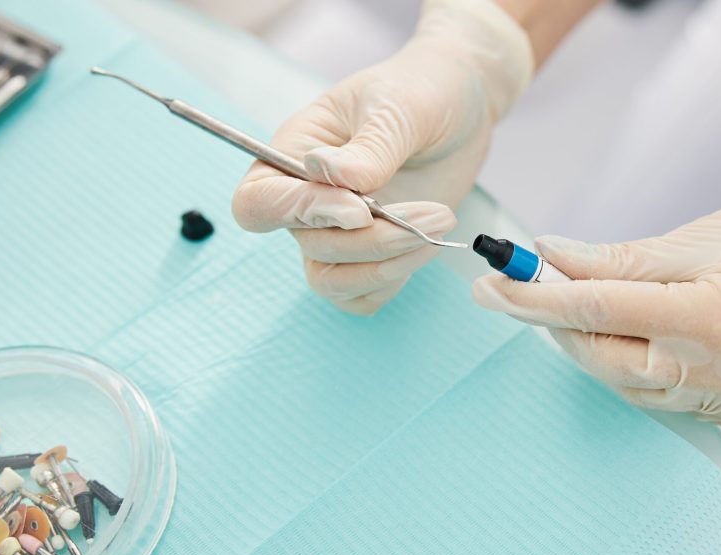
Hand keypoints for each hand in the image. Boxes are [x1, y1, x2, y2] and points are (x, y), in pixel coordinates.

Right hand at [231, 0, 531, 313]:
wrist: (461, 105)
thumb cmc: (421, 91)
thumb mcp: (398, 109)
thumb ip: (368, 148)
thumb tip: (329, 174)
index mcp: (294, 152)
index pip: (260, 202)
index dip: (301, 214)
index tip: (362, 209)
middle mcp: (307, 199)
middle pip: (310, 246)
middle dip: (373, 240)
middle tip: (433, 214)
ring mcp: (338, 231)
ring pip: (332, 280)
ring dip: (387, 266)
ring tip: (439, 225)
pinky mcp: (372, 253)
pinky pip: (359, 296)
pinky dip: (390, 284)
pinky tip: (426, 248)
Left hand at [473, 160, 720, 431]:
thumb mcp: (694, 236)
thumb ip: (614, 259)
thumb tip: (545, 259)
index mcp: (720, 315)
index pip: (602, 312)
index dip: (537, 299)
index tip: (490, 287)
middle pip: (610, 361)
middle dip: (560, 328)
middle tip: (526, 294)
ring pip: (636, 389)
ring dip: (601, 351)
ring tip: (588, 313)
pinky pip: (672, 404)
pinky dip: (646, 373)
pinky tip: (649, 342)